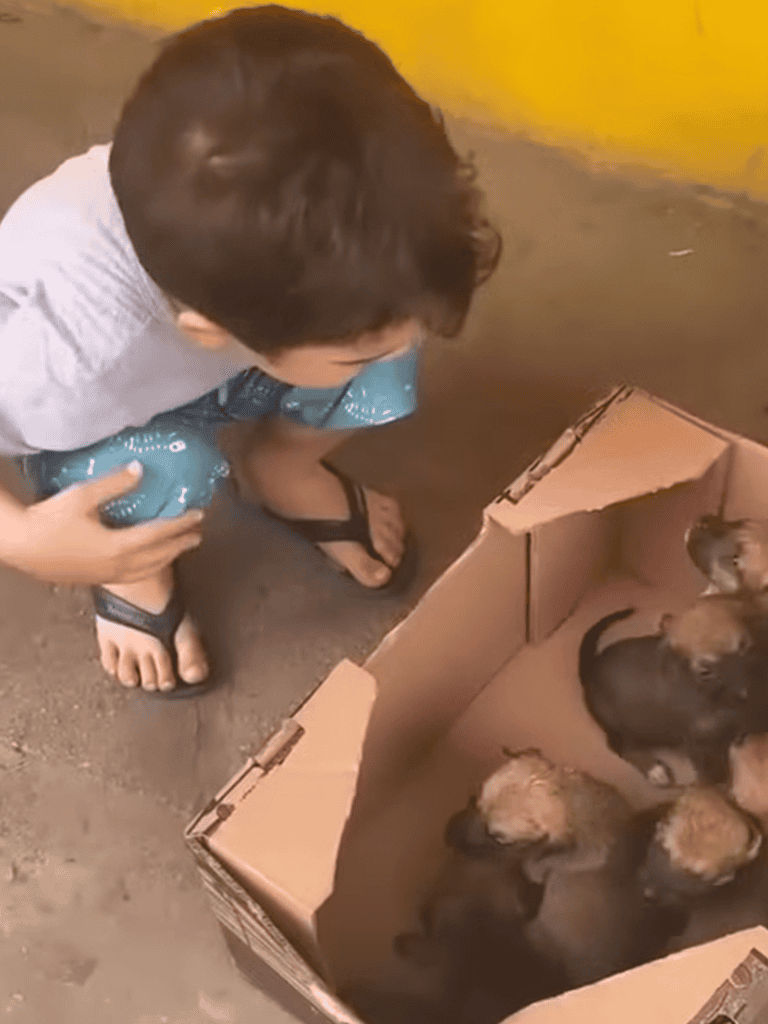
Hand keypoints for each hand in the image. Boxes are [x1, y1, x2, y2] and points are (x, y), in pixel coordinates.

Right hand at [4, 462, 203, 584]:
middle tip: (198, 534)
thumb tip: (140, 469)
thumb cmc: (48, 520)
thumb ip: (115, 483)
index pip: (160, 534)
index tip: (199, 515)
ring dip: (168, 558)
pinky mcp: (95, 580)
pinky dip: (149, 568)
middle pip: (159, 556)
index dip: (182, 524)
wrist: (20, 546)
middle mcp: (117, 566)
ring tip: (180, 548)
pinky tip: (147, 563)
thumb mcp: (83, 495)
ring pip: (148, 570)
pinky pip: (132, 576)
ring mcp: (106, 576)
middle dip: (181, 544)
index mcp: (119, 546)